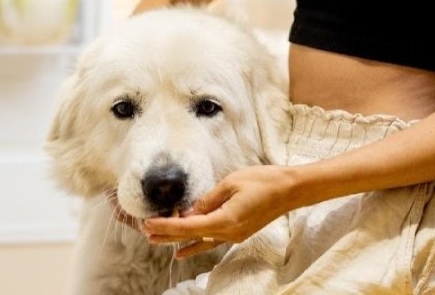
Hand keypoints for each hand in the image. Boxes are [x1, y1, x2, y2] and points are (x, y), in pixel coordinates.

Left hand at [141, 165, 301, 258]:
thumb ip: (207, 200)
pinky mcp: (237, 232)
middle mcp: (228, 233)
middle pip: (190, 236)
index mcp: (225, 221)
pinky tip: (182, 252)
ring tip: (155, 240)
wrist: (290, 190)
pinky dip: (195, 244)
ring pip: (199, 239)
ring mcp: (233, 235)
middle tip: (144, 232)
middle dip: (166, 234)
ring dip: (177, 239)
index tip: (148, 223)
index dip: (166, 226)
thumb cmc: (263, 182)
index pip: (188, 226)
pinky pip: (211, 241)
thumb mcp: (230, 184)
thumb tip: (190, 211)